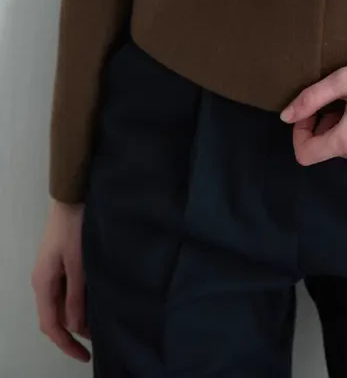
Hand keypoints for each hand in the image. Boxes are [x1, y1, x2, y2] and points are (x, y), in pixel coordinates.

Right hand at [31, 199, 91, 362]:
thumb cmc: (74, 227)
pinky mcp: (59, 263)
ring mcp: (50, 272)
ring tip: (99, 321)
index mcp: (43, 284)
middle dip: (74, 332)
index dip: (67, 344)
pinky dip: (77, 301)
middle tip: (98, 338)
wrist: (72, 196)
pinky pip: (65, 291)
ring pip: (61, 305)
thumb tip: (75, 327)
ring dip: (77, 316)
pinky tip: (93, 301)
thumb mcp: (78, 263)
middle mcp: (43, 281)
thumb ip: (76, 296)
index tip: (85, 356)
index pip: (51, 326)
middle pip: (55, 317)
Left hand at [279, 50, 346, 165]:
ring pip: (346, 148)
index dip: (299, 132)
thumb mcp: (343, 80)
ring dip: (342, 128)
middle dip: (324, 126)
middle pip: (327, 149)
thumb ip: (310, 99)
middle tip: (340, 99)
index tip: (311, 111)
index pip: (305, 154)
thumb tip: (285, 117)